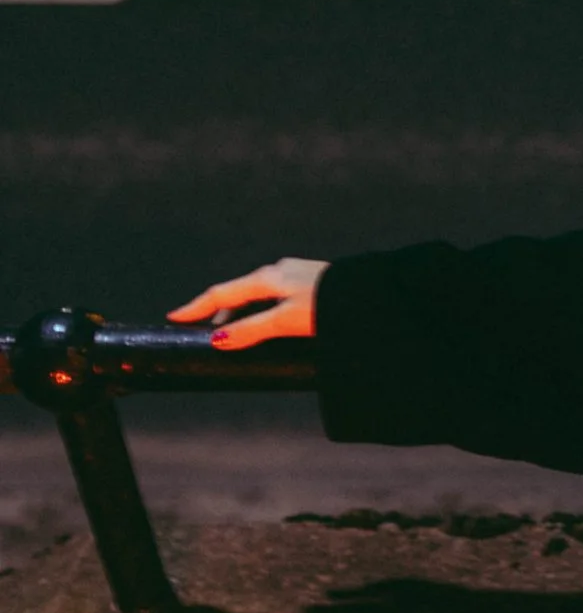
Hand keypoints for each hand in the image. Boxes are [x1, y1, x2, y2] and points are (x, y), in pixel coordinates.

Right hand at [168, 257, 329, 347]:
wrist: (379, 296)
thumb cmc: (334, 307)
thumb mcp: (287, 321)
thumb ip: (253, 330)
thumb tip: (218, 340)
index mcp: (269, 277)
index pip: (222, 293)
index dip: (196, 307)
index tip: (174, 317)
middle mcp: (281, 271)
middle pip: (240, 293)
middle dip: (221, 313)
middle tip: (208, 336)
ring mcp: (299, 275)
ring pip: (260, 295)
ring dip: (244, 314)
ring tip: (238, 336)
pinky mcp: (315, 284)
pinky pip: (278, 297)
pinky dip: (264, 311)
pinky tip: (271, 325)